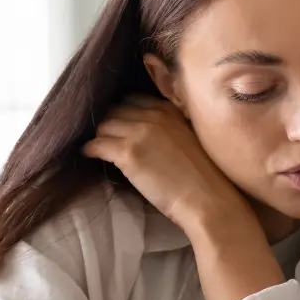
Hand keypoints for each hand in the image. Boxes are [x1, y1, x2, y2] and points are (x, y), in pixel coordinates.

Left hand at [83, 95, 254, 232]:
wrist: (209, 199)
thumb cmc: (204, 177)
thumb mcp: (189, 139)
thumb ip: (168, 128)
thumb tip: (144, 134)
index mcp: (170, 110)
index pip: (134, 100)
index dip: (125, 113)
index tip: (122, 126)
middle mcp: (153, 115)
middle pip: (116, 111)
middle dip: (111, 125)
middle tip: (108, 140)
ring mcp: (139, 132)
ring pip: (104, 126)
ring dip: (101, 137)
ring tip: (101, 150)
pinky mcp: (127, 153)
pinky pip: (97, 145)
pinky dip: (91, 150)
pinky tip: (91, 156)